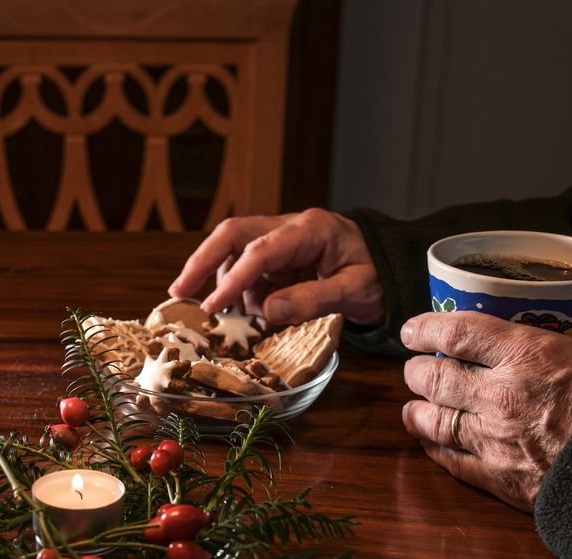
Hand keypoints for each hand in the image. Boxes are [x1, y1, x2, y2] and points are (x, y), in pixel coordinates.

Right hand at [168, 209, 383, 326]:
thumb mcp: (355, 291)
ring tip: (236, 317)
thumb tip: (266, 311)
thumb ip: (312, 299)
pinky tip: (251, 313)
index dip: (233, 279)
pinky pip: (248, 270)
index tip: (212, 307)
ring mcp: (282, 240)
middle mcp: (290, 227)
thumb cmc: (379, 276)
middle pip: (233, 234)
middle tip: (178, 293)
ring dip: (228, 286)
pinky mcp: (279, 256)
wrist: (393, 267)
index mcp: (311, 229)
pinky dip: (242, 293)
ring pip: (235, 253)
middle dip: (202, 262)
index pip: (260, 250)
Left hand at [400, 310, 571, 511]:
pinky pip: (451, 462)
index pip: (455, 333)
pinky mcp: (500, 479)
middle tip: (415, 369)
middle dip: (417, 372)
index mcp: (527, 353)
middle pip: (433, 377)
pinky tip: (430, 444)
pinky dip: (435, 450)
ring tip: (413, 407)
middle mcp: (500, 393)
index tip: (413, 330)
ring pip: (433, 421)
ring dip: (417, 412)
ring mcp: (494, 439)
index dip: (425, 328)